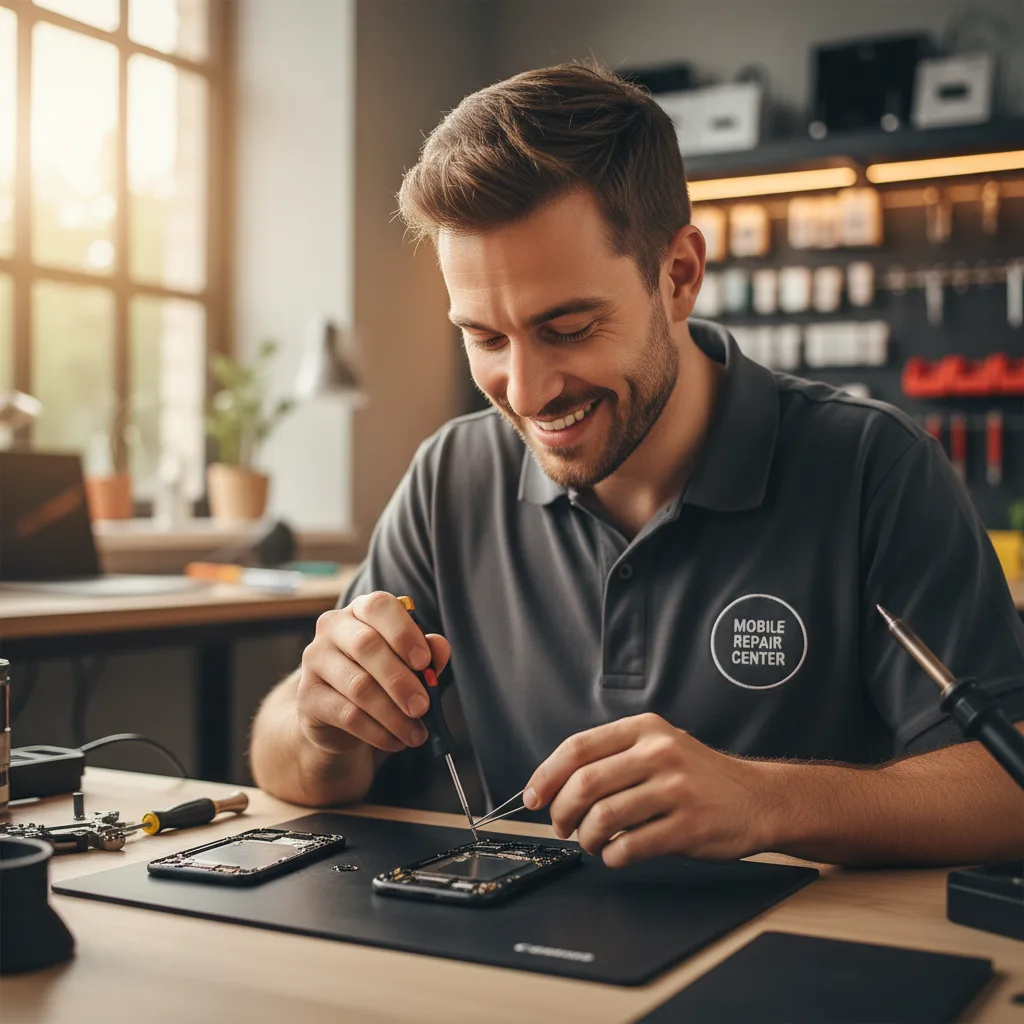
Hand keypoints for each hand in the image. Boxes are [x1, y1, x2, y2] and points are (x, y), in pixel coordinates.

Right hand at [296, 591, 449, 755]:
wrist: (338, 714)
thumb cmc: (381, 677)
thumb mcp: (408, 662)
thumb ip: (427, 652)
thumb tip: (439, 647)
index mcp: (361, 610)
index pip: (379, 606)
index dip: (404, 632)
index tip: (425, 662)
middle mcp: (333, 627)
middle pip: (366, 646)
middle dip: (401, 681)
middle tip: (423, 707)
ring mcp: (315, 659)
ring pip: (359, 686)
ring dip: (393, 714)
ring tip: (415, 733)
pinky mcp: (307, 696)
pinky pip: (347, 715)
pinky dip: (377, 732)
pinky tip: (395, 741)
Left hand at [523, 713, 771, 866]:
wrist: (757, 799)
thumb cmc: (699, 776)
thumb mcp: (659, 745)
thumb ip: (614, 756)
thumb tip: (556, 784)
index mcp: (644, 729)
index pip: (578, 747)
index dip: (546, 775)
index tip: (533, 797)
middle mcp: (659, 753)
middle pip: (585, 783)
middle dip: (562, 811)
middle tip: (561, 826)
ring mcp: (675, 789)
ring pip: (604, 817)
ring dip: (586, 837)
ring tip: (590, 842)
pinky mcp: (687, 826)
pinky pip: (630, 846)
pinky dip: (612, 856)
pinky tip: (616, 854)